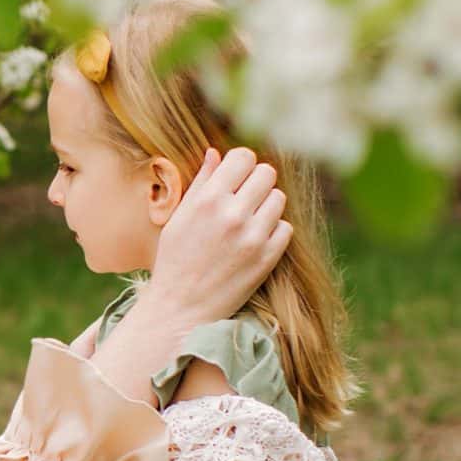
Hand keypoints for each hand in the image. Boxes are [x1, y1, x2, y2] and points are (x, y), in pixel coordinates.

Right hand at [139, 147, 288, 325]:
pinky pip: (286, 227)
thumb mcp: (178, 218)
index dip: (241, 164)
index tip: (237, 177)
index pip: (243, 157)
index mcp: (207, 199)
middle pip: (267, 173)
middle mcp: (232, 214)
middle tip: (246, 198)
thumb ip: (201, 183)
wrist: (182, 308)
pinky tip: (256, 240)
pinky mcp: (268, 258)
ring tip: (250, 220)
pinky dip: (274, 231)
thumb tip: (216, 153)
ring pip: (279, 199)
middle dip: (257, 182)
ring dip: (267, 206)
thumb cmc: (175, 260)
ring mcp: (253, 236)